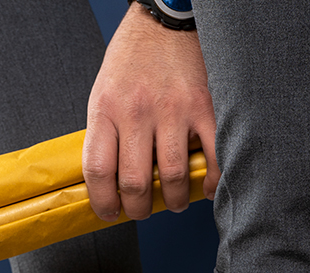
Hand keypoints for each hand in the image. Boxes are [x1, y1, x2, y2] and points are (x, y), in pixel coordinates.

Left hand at [82, 3, 219, 221]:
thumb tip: (111, 183)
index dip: (103, 201)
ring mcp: (172, 110)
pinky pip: (211, 157)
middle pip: (135, 182)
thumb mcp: (104, 94)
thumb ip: (106, 136)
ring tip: (174, 201)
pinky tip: (206, 188)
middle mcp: (137, 111)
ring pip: (173, 177)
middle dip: (139, 209)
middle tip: (142, 210)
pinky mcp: (203, 107)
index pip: (98, 170)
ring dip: (174, 201)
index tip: (109, 212)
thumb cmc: (133, 61)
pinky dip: (211, 181)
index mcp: (106, 109)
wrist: (165, 22)